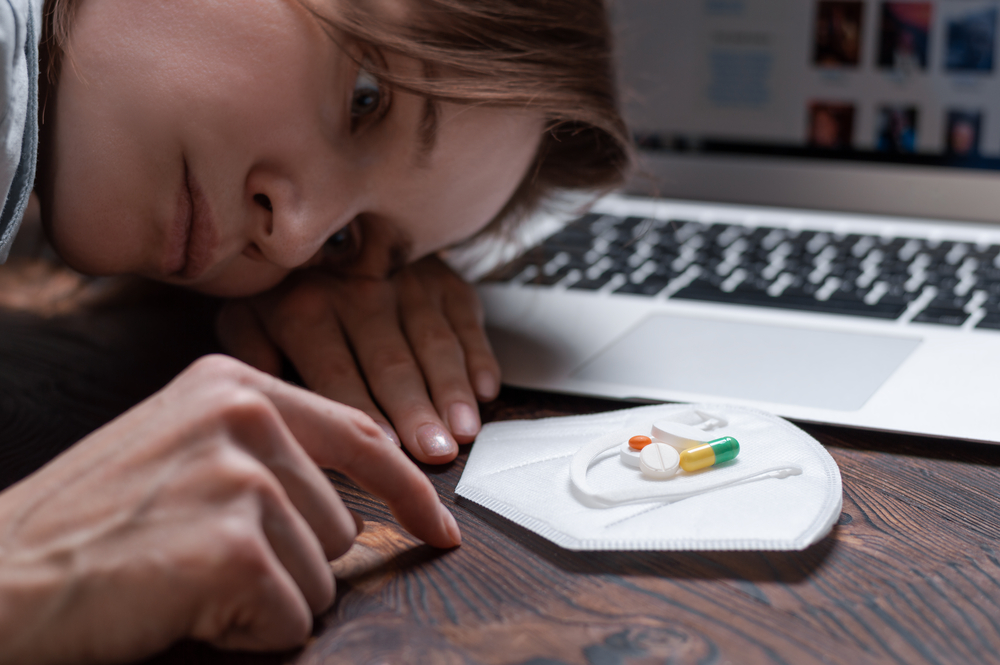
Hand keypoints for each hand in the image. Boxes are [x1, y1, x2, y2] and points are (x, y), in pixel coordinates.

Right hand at [0, 355, 459, 663]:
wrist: (0, 580)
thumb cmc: (88, 526)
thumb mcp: (181, 449)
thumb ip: (266, 453)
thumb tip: (357, 504)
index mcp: (234, 383)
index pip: (362, 437)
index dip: (410, 493)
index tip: (441, 529)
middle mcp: (243, 414)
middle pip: (341, 525)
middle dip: (290, 563)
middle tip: (198, 560)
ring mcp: (240, 476)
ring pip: (322, 576)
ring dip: (265, 598)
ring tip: (185, 579)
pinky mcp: (232, 545)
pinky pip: (292, 617)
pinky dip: (247, 631)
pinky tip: (182, 607)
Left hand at [216, 255, 500, 464]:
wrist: (331, 224)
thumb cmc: (285, 291)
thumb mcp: (247, 316)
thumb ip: (254, 357)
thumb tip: (277, 400)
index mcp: (305, 307)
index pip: (337, 371)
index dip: (362, 410)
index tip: (383, 448)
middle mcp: (358, 291)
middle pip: (392, 361)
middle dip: (417, 411)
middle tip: (436, 453)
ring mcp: (406, 282)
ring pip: (434, 343)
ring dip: (452, 389)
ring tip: (465, 431)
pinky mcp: (444, 279)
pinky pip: (466, 320)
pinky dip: (479, 356)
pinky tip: (486, 391)